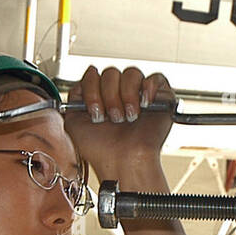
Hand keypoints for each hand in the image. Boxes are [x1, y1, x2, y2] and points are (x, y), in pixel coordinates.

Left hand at [64, 66, 175, 180]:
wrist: (123, 161)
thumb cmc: (101, 150)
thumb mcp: (74, 121)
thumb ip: (75, 95)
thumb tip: (90, 72)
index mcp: (101, 97)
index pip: (93, 74)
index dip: (91, 90)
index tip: (95, 112)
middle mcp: (120, 94)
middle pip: (111, 72)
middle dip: (109, 95)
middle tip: (113, 118)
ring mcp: (140, 95)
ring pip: (131, 72)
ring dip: (126, 95)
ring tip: (128, 116)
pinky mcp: (161, 99)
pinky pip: (156, 77)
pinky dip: (149, 87)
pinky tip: (144, 103)